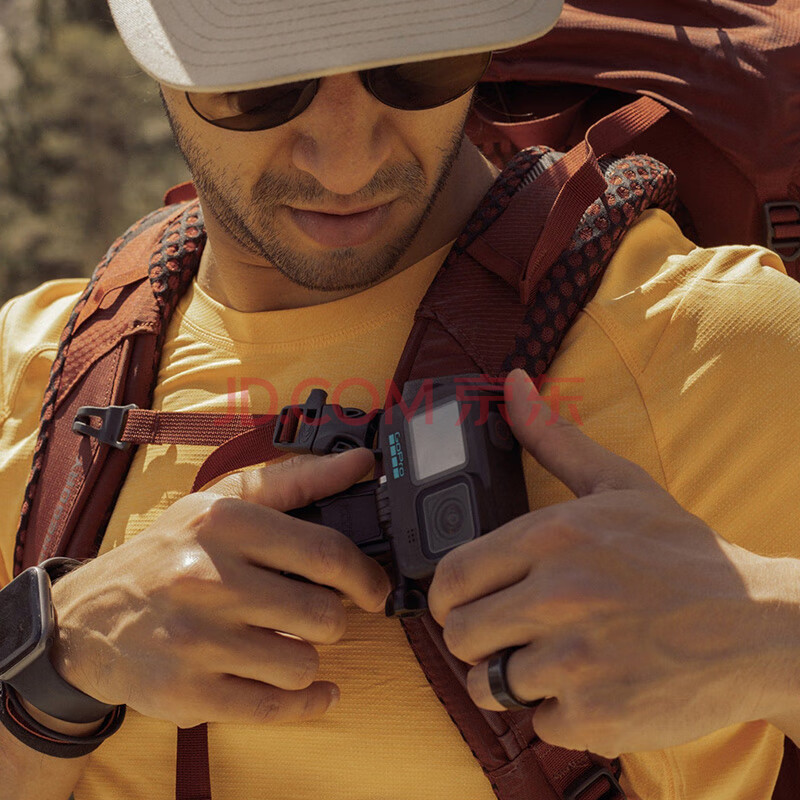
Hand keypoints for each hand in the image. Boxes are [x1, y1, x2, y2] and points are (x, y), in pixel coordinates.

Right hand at [49, 449, 389, 728]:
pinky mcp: (186, 693)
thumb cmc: (170, 553)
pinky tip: (313, 689)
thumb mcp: (223, 502)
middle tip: (315, 613)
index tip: (373, 589)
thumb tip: (362, 463)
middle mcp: (207, 578)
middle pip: (324, 614)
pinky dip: (307, 702)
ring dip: (307, 655)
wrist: (88, 618)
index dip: (366, 576)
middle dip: (331, 617)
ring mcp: (195, 640)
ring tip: (286, 641)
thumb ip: (298, 481)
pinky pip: (275, 707)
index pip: (327, 553)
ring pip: (303, 662)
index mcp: (223, 522)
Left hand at [428, 369, 794, 756]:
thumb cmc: (683, 555)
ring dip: (510, 679)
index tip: (463, 604)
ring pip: (490, 684)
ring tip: (546, 661)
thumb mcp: (618, 483)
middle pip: (460, 635)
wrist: (760, 624)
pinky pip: (537, 723)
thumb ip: (554, 437)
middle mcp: (556, 596)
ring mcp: (576, 659)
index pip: (451, 576)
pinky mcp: (597, 715)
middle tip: (504, 636)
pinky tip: (589, 686)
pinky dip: (556, 712)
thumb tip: (514, 383)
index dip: (447, 596)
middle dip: (475, 640)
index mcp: (551, 537)